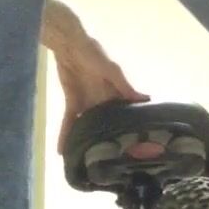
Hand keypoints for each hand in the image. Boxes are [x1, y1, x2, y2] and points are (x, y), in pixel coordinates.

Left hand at [42, 0, 149, 152]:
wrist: (69, 45)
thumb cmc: (94, 53)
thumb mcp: (112, 70)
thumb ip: (126, 87)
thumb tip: (146, 99)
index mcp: (115, 93)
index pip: (124, 113)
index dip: (128, 128)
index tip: (134, 146)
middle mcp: (103, 101)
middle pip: (105, 125)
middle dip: (107, 141)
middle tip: (109, 164)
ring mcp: (87, 103)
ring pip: (87, 127)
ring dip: (85, 141)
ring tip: (85, 163)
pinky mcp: (72, 103)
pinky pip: (68, 122)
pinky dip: (65, 134)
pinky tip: (61, 151)